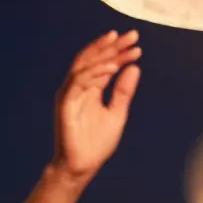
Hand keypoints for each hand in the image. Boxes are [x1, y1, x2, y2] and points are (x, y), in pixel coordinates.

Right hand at [52, 30, 141, 181]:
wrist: (82, 167)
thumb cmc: (96, 143)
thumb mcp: (117, 113)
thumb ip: (123, 91)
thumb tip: (134, 67)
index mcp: (90, 88)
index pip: (104, 63)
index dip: (119, 53)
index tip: (137, 45)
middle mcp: (79, 87)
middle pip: (94, 59)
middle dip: (112, 46)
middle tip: (132, 35)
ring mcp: (70, 94)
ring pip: (84, 66)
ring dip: (103, 55)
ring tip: (122, 48)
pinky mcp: (65, 104)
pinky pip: (77, 82)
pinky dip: (93, 73)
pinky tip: (110, 68)